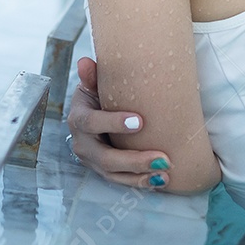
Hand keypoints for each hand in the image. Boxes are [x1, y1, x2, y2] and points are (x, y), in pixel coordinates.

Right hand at [66, 57, 170, 188]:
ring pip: (115, 174)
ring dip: (141, 175)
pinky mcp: (104, 172)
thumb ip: (92, 76)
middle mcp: (82, 144)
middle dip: (134, 160)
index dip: (113, 123)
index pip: (92, 123)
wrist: (90, 116)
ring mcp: (92, 161)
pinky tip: (161, 180)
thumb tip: (85, 62)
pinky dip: (141, 182)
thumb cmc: (96, 97)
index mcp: (79, 119)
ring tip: (165, 171)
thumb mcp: (92, 85)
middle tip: (162, 157)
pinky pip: (121, 181)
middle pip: (105, 158)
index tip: (140, 121)